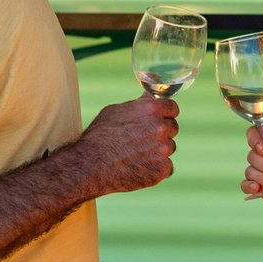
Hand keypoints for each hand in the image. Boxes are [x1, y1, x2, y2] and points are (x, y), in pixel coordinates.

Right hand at [58, 96, 177, 197]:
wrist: (90, 166)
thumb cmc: (99, 136)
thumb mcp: (116, 110)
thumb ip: (140, 103)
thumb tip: (152, 92)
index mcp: (151, 110)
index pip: (172, 108)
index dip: (164, 114)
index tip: (157, 120)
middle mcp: (161, 128)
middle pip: (172, 128)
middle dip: (161, 133)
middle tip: (141, 140)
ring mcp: (163, 150)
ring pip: (169, 148)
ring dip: (158, 151)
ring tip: (135, 155)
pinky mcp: (162, 169)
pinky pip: (166, 166)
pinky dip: (155, 168)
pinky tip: (138, 167)